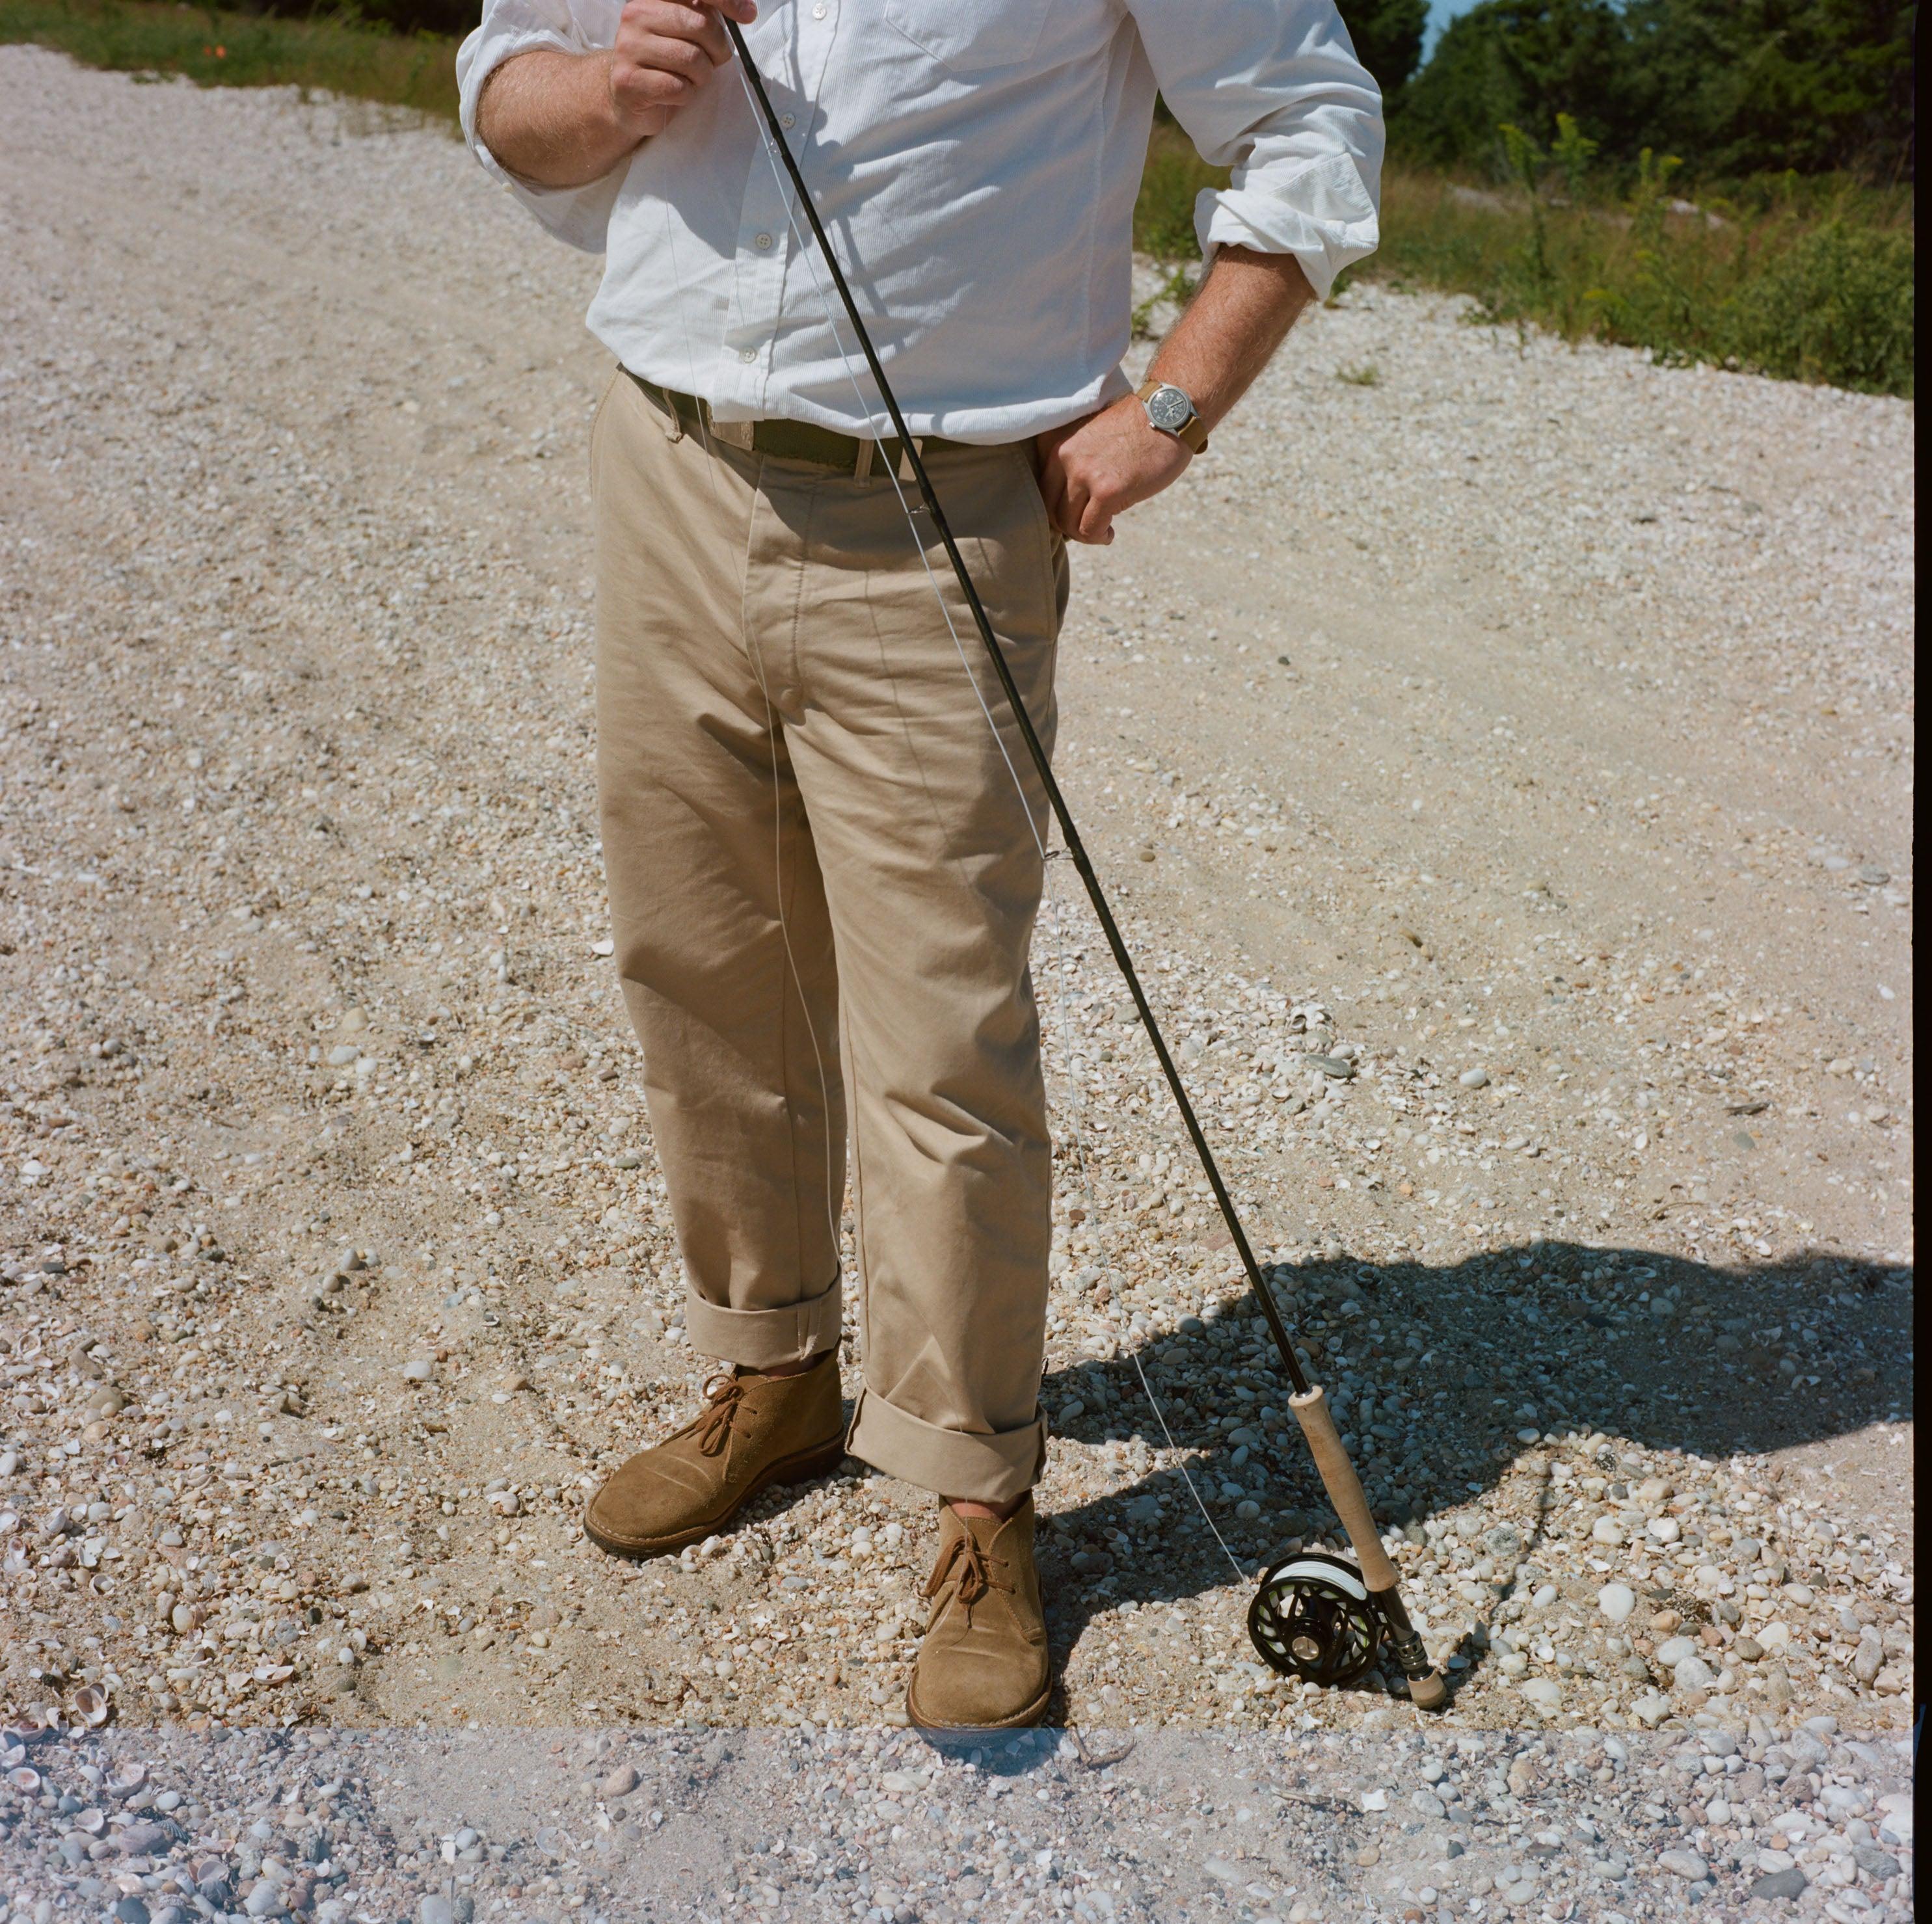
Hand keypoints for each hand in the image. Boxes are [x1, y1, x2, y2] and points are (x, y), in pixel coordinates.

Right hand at [607, 0, 755, 140]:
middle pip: (700, 25)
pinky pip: (677, 87)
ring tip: (691, 78)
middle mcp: (636, 15)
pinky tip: (676, 93)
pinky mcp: (628, 80)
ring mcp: (628, 47)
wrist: (628, 98)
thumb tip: (747, 11)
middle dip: (717, 49)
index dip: (725, 0)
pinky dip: (686, 95)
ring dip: (701, 76)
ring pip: (691, 59)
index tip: (748, 14)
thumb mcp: (686, 33)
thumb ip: (707, 17)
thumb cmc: (665, 64)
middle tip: (714, 61)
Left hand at [1034, 395, 1192, 544]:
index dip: (1058, 506)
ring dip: (1084, 534)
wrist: (1167, 415)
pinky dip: (1098, 537)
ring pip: (1068, 523)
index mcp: (1053, 441)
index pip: (1041, 489)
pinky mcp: (1107, 490)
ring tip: (1101, 529)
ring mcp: (1084, 473)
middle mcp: (1062, 455)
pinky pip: (1089, 529)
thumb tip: (1066, 506)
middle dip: (1068, 524)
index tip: (1077, 510)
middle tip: (1088, 525)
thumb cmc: (1133, 428)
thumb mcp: (1087, 436)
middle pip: (1050, 509)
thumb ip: (1071, 463)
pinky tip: (1108, 532)